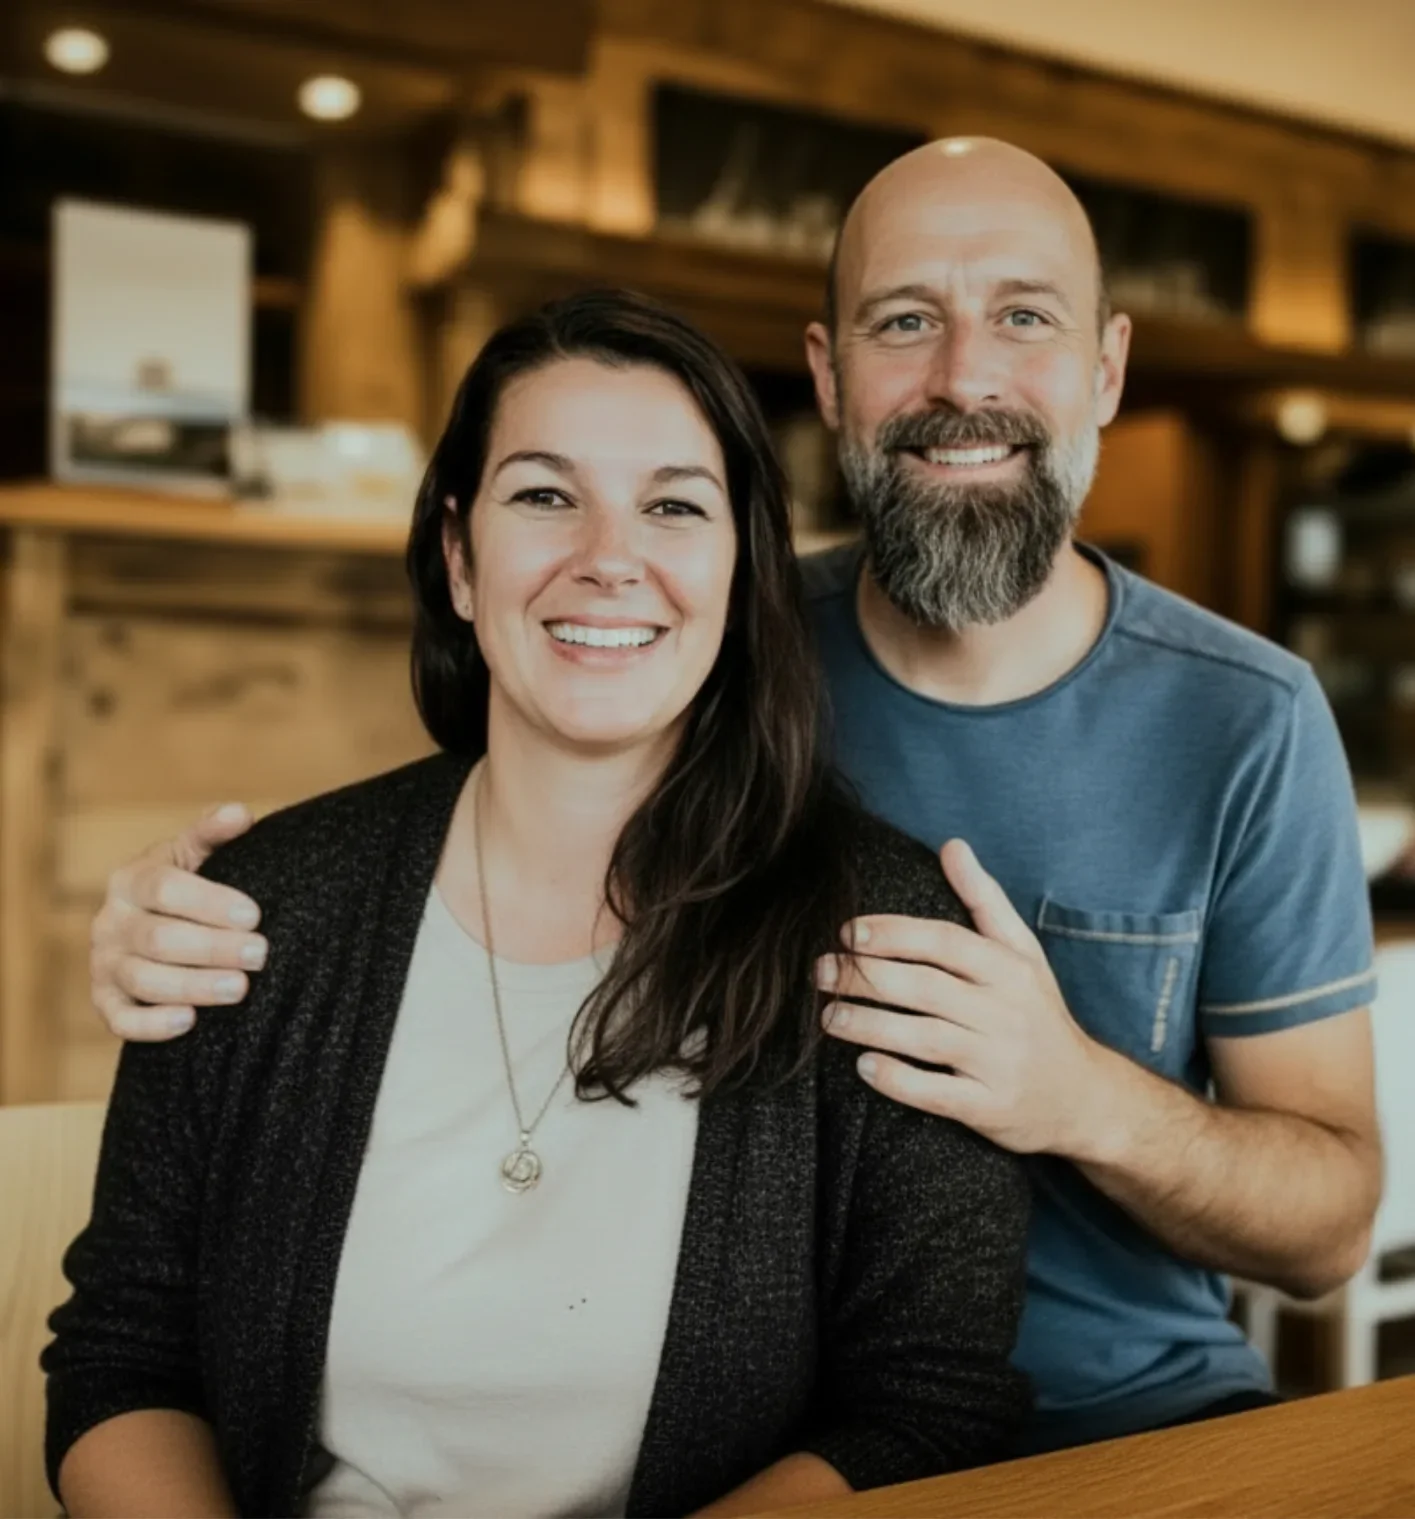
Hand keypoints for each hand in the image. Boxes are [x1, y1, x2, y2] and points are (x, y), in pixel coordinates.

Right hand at [91, 804, 263, 1040]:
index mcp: (131, 880)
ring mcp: (105, 964)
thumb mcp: (197, 854)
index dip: (209, 902)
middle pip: (158, 939)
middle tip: (261, 955)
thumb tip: (239, 813)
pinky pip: (120, 1020)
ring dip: (193, 986)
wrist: (160, 925)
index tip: (254, 915)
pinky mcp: (106, 1002)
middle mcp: (110, 922)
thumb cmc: (189, 886)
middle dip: (213, 948)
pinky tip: (189, 1022)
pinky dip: (151, 1024)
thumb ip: (213, 834)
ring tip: (240, 988)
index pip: (165, 888)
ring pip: (143, 980)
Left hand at [817, 838, 1117, 1155]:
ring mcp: (998, 1061)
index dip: (893, 934)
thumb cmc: (1039, 1015)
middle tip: (820, 972)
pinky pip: (937, 1093)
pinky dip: (897, 1079)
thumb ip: (984, 899)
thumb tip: (951, 845)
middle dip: (865, 977)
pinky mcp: (990, 1107)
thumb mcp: (1024, 953)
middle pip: (924, 987)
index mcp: (1008, 970)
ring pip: (924, 1038)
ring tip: (828, 1016)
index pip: (944, 942)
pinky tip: (863, 1066)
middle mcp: (1005, 1012)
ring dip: (868, 1026)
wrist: (1085, 1097)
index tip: (849, 932)